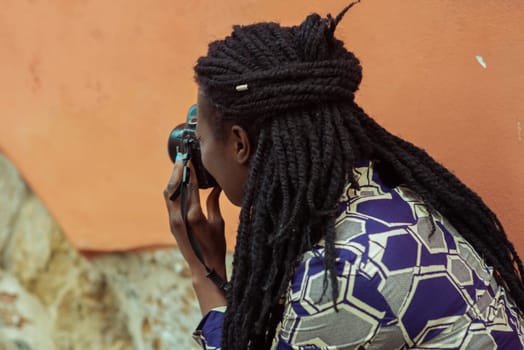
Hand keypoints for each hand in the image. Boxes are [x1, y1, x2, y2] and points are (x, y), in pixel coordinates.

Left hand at [164, 159, 226, 312]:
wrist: (203, 268)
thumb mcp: (218, 223)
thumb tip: (216, 186)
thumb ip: (214, 202)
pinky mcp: (172, 225)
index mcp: (193, 215)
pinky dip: (173, 190)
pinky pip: (170, 202)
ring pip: (169, 194)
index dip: (190, 171)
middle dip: (178, 171)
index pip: (190, 186)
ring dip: (173, 179)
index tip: (190, 158)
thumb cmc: (215, 247)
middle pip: (174, 187)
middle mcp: (179, 216)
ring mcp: (173, 221)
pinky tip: (179, 184)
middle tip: (182, 157)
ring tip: (179, 167)